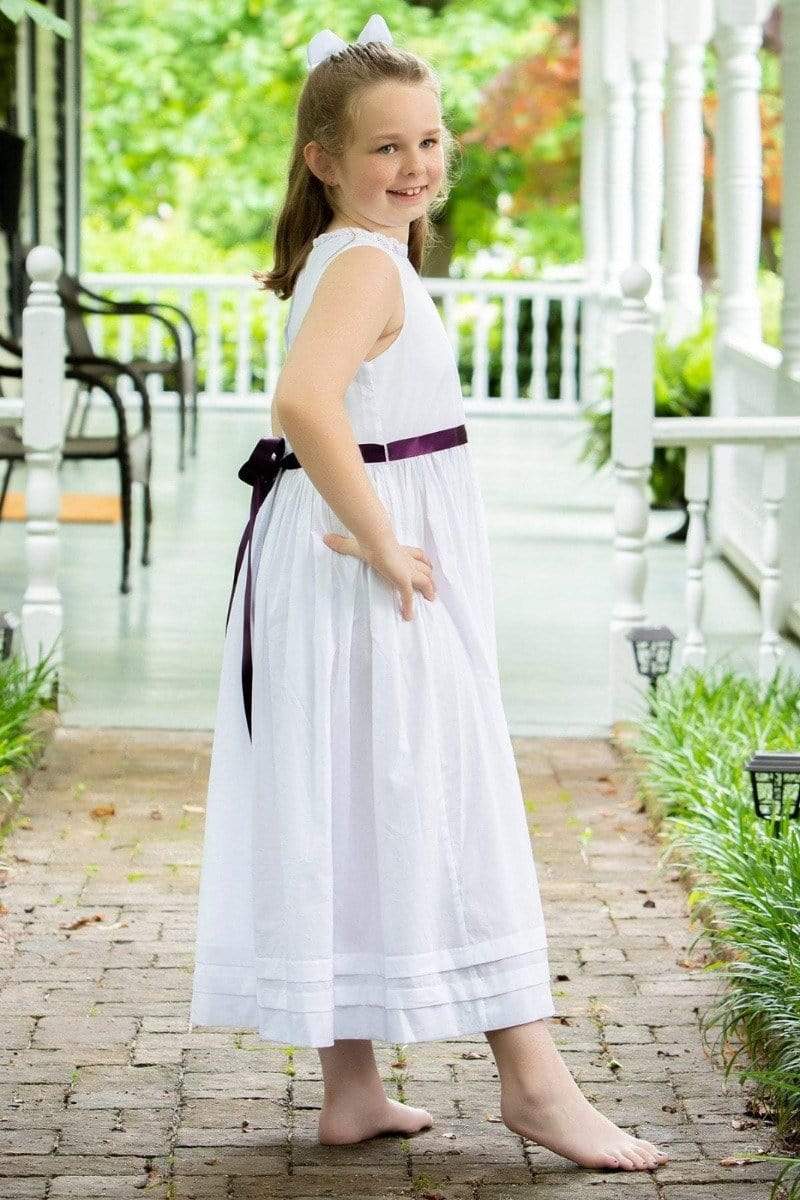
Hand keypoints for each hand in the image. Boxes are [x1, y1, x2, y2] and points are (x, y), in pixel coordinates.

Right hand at [322, 532, 436, 620]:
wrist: (374, 539)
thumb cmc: (367, 539)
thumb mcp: (354, 544)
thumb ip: (342, 543)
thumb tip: (326, 538)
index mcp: (399, 551)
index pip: (417, 554)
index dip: (423, 560)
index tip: (427, 565)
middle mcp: (407, 560)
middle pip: (425, 568)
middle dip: (429, 576)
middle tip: (431, 587)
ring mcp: (407, 570)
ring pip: (425, 581)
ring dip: (429, 590)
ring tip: (430, 599)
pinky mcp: (403, 579)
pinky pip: (409, 596)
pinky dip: (409, 606)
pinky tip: (408, 617)